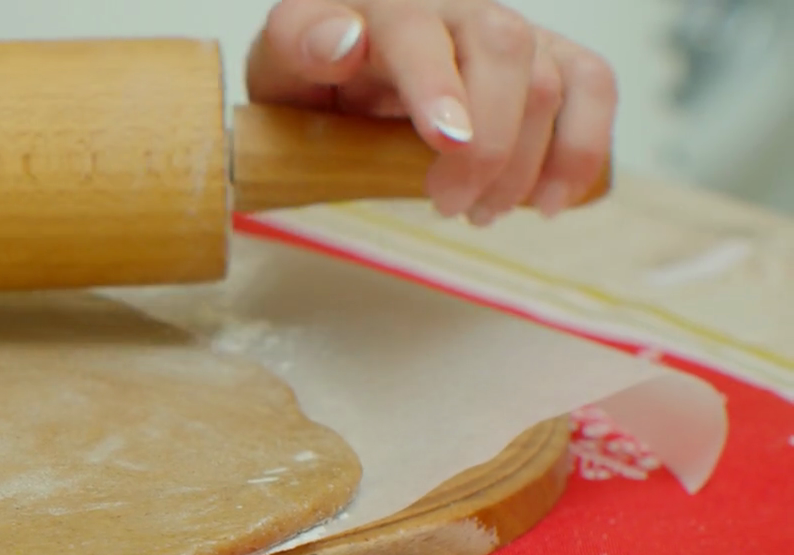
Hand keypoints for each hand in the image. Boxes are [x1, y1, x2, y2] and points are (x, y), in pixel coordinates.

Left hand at [248, 0, 616, 224]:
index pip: (418, 32)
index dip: (438, 85)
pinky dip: (582, 149)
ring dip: (525, 162)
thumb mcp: (281, 67)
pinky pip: (593, 87)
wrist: (340, 79)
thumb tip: (343, 42)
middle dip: (489, 142)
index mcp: (385, 6)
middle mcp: (455, 6)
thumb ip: (300, 46)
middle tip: (449, 206)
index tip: (447, 142)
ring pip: (552, 77)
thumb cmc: (312, 78)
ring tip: (479, 214)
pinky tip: (547, 203)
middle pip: (503, 49)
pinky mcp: (548, 59)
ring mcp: (509, 30)